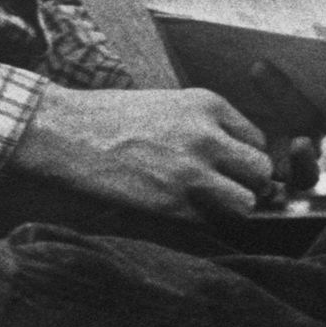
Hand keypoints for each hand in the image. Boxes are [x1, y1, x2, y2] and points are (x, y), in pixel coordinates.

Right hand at [7, 84, 278, 217]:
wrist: (64, 131)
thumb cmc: (109, 118)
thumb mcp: (167, 105)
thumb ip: (204, 126)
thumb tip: (231, 157)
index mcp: (208, 104)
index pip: (257, 140)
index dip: (242, 159)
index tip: (225, 167)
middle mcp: (207, 135)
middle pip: (262, 171)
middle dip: (246, 184)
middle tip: (222, 190)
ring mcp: (191, 170)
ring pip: (246, 202)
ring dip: (229, 208)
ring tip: (202, 204)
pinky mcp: (171, 203)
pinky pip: (209, 222)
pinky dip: (197, 222)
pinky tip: (171, 209)